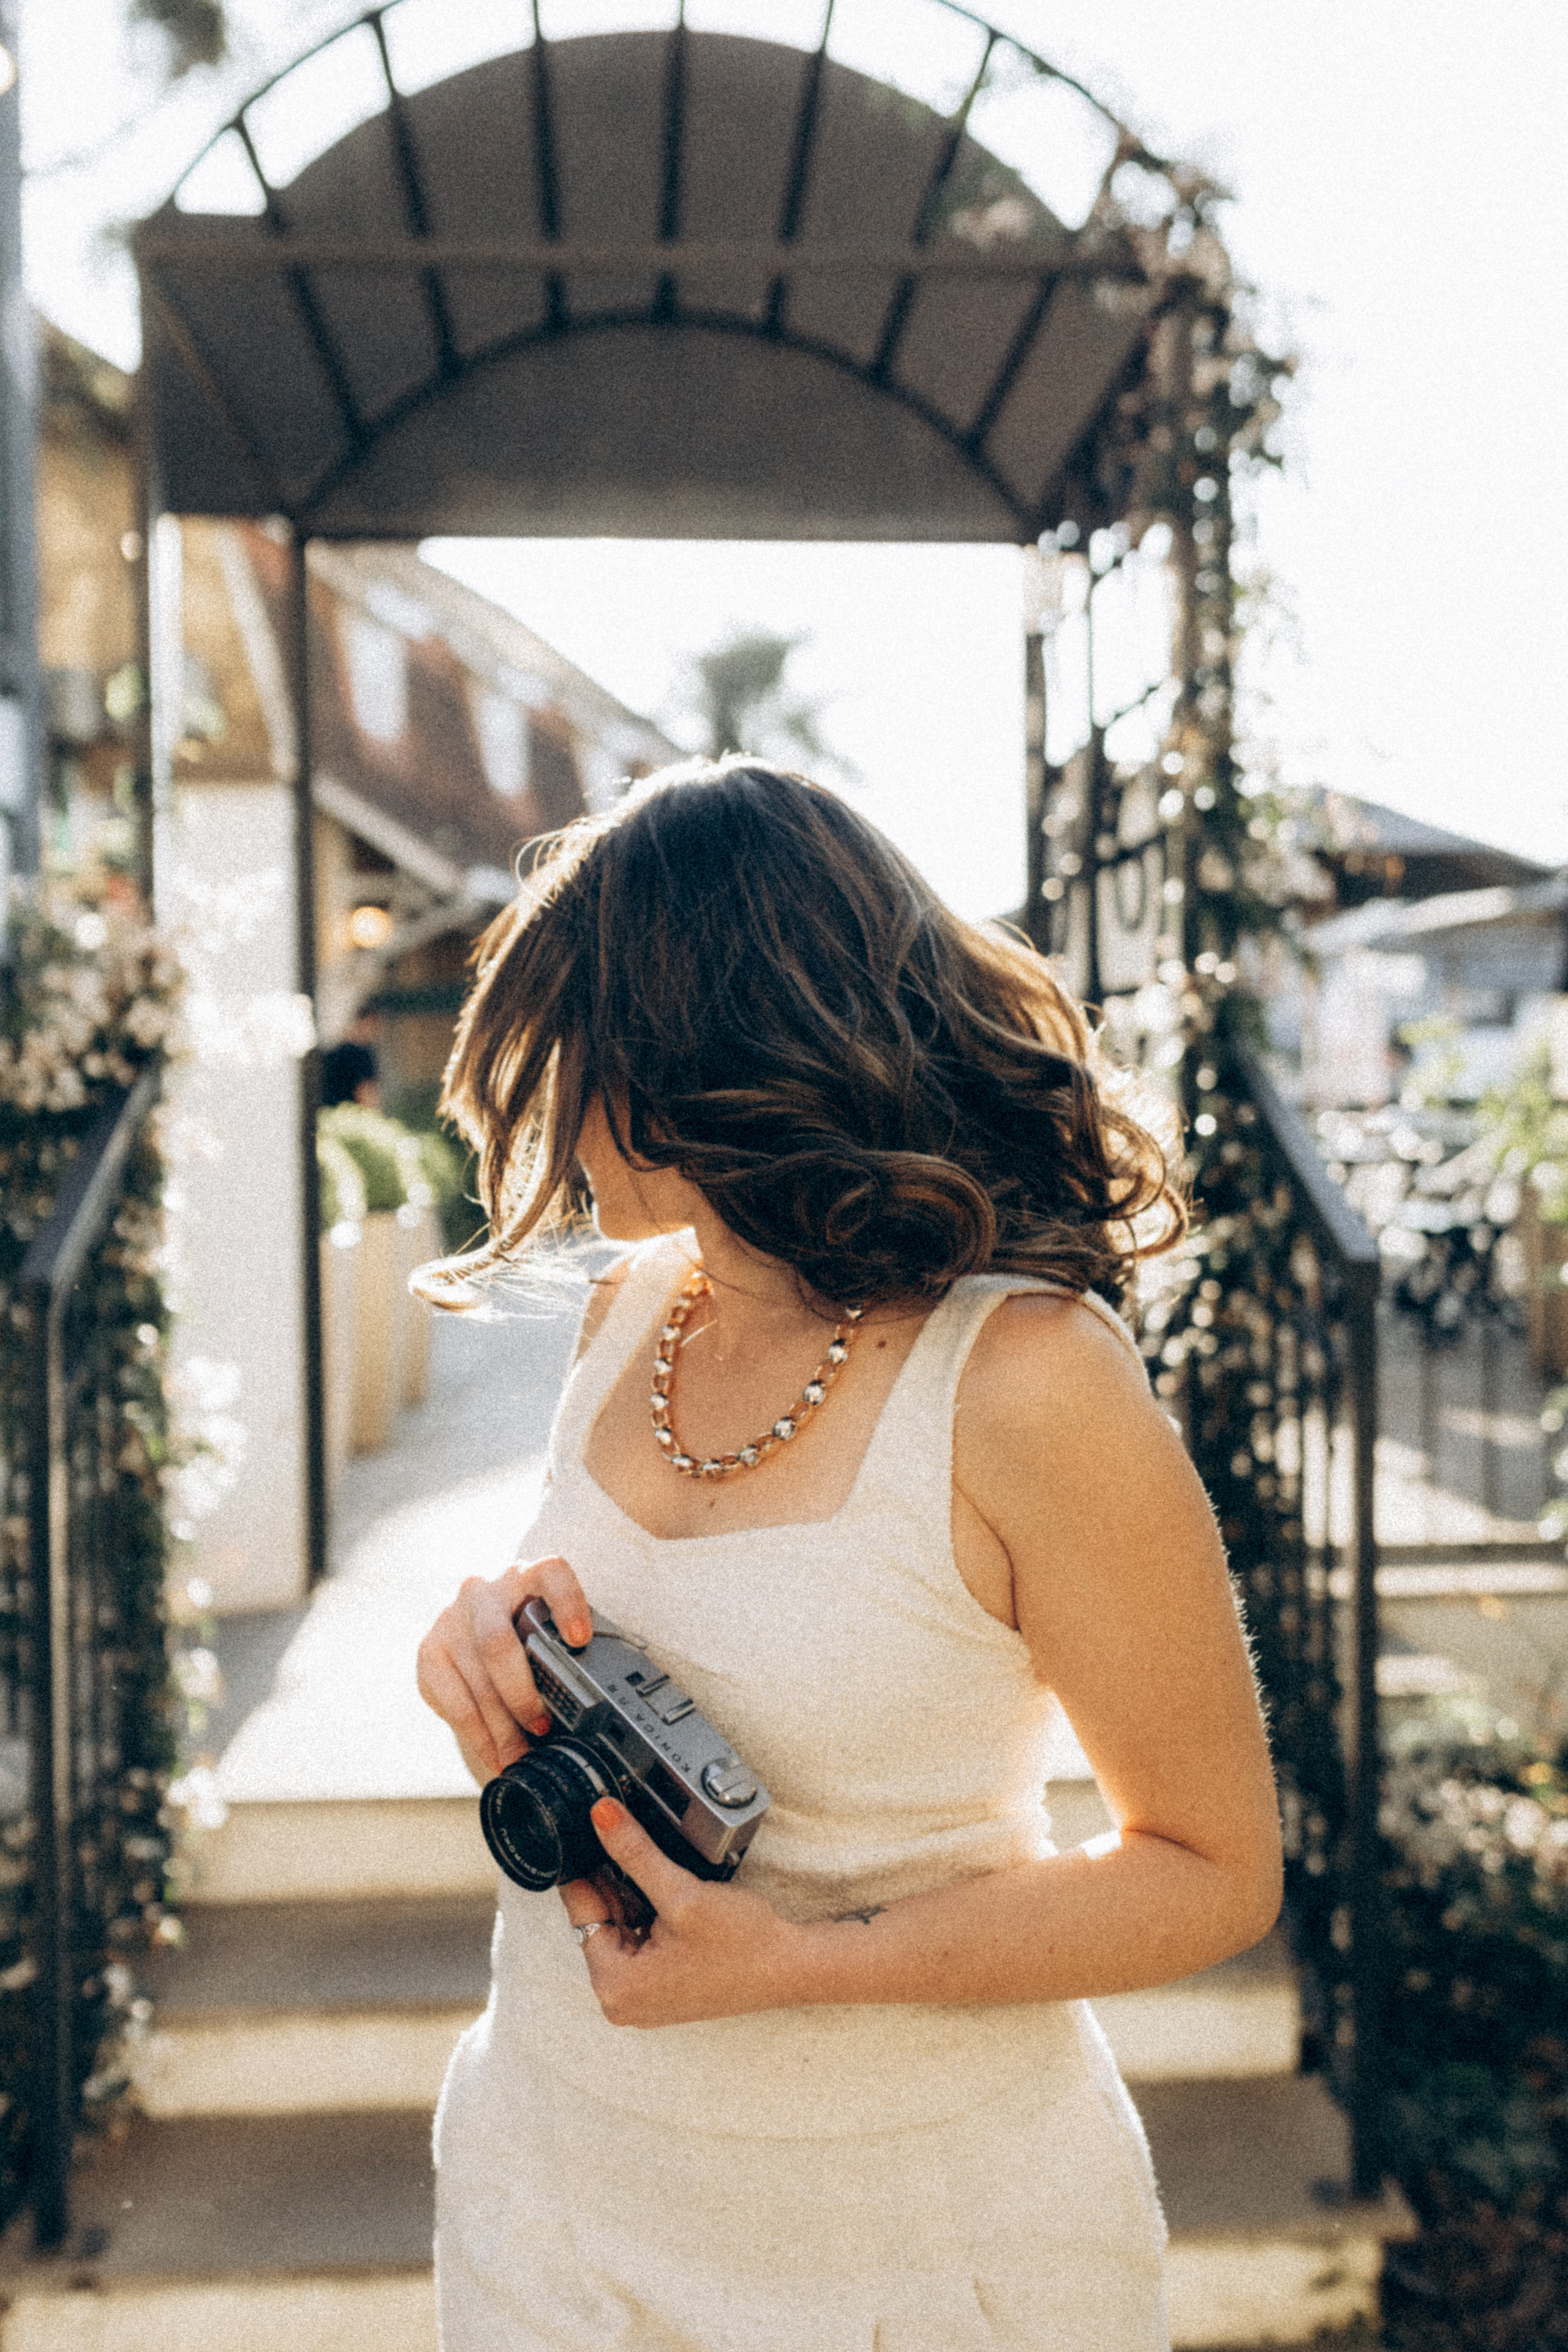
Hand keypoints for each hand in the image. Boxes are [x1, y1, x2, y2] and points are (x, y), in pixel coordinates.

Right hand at [416, 1554, 592, 1783]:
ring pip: (477, 1682)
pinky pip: (456, 1703)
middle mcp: (483, 1591)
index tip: (580, 1638)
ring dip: (503, 1729)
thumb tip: (597, 1703)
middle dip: (522, 1694)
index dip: (567, 1602)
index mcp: (527, 1576)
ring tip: (521, 1757)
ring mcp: (451, 1620)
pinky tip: (496, 1755)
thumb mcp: (546, 1627)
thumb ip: (565, 1648)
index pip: (550, 1573)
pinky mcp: (430, 1652)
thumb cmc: (525, 1633)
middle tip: (543, 1728)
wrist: (473, 1630)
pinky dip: (480, 1737)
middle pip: (498, 1643)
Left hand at [561, 1799, 802, 2027]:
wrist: (792, 1967)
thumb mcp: (682, 1893)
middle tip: (633, 1844)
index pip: (581, 1911)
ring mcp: (642, 1998)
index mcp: (614, 1985)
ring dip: (635, 1896)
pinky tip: (671, 1896)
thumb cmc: (744, 1944)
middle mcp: (621, 2000)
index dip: (586, 1865)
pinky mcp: (661, 1988)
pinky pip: (639, 1942)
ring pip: (621, 1926)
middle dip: (615, 1881)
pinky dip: (650, 1915)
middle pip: (600, 1919)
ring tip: (664, 1875)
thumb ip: (635, 1853)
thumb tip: (602, 1815)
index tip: (588, 1831)